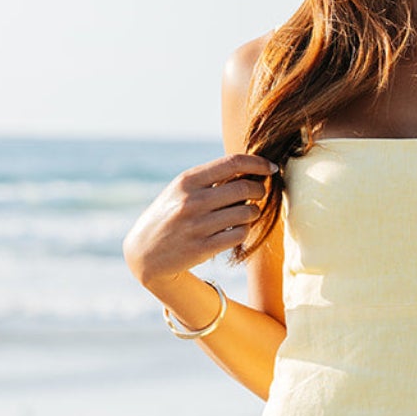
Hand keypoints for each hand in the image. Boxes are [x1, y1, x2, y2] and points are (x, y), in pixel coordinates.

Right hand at [122, 153, 277, 292]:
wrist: (145, 252)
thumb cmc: (169, 215)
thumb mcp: (181, 190)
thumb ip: (210, 179)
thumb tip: (249, 170)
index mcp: (188, 180)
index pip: (233, 163)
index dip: (258, 163)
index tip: (271, 168)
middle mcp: (192, 201)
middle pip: (244, 188)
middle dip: (260, 190)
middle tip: (260, 193)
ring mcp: (197, 225)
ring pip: (246, 212)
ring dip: (253, 212)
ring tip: (247, 213)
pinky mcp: (202, 248)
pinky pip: (239, 234)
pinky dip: (244, 230)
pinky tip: (237, 229)